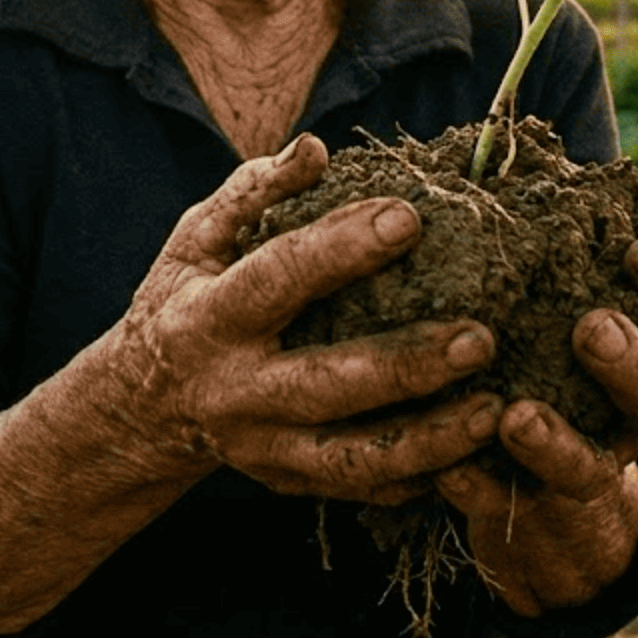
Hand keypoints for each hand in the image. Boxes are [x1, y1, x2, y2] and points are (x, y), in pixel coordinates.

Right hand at [115, 133, 503, 506]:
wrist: (143, 402)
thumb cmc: (185, 297)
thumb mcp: (197, 236)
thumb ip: (254, 191)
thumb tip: (318, 148)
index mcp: (210, 317)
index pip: (277, 279)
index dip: (340, 249)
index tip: (409, 218)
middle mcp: (235, 390)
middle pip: (325, 385)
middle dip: (405, 365)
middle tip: (481, 338)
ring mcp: (261, 446)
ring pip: (351, 458)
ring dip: (429, 440)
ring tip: (494, 409)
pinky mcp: (286, 481)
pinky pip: (358, 489)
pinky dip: (416, 480)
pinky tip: (470, 456)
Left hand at [434, 181, 637, 614]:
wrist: (539, 452)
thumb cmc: (560, 327)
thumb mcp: (583, 282)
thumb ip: (604, 235)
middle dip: (632, 363)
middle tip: (591, 328)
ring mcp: (596, 463)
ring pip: (593, 466)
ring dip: (556, 441)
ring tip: (515, 414)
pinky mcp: (534, 504)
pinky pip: (509, 503)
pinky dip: (478, 484)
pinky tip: (444, 462)